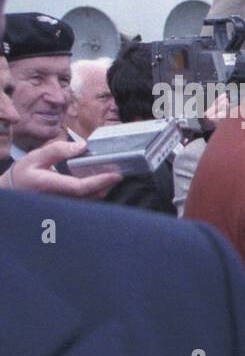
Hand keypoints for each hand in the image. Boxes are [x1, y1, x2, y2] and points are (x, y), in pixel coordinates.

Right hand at [2, 139, 121, 197]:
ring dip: (102, 190)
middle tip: (118, 173)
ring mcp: (63, 207)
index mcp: (48, 185)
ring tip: (111, 177)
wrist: (15, 190)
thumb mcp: (35, 157)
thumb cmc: (25, 173)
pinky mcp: (66, 209)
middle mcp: (58, 200)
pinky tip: (100, 184)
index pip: (79, 187)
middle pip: (90, 197)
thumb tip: (82, 146)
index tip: (116, 175)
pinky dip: (95, 194)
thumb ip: (57, 150)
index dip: (100, 182)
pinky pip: (85, 203)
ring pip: (89, 202)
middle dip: (106, 186)